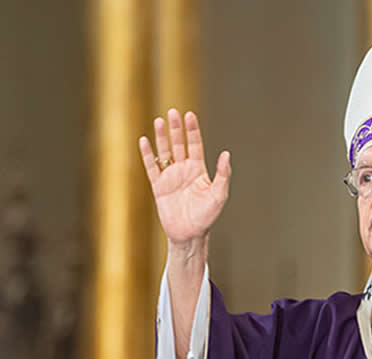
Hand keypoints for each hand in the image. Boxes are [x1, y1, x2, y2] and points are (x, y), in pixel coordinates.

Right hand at [138, 108, 230, 248]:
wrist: (190, 234)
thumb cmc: (207, 216)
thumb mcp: (219, 194)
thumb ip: (222, 174)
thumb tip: (226, 153)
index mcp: (199, 170)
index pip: (195, 145)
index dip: (192, 130)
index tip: (189, 115)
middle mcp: (184, 170)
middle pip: (179, 144)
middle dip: (176, 128)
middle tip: (172, 112)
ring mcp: (170, 177)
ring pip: (165, 152)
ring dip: (162, 137)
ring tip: (159, 121)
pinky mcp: (158, 186)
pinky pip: (151, 167)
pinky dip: (148, 154)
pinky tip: (144, 140)